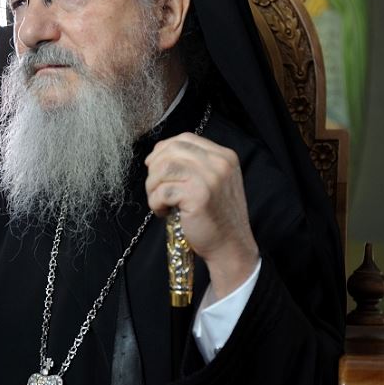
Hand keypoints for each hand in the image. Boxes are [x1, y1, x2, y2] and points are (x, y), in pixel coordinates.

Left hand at [145, 132, 258, 297]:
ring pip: (163, 169)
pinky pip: (162, 191)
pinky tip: (163, 212)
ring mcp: (210, 178)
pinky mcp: (198, 196)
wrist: (230, 246)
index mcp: (224, 156)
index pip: (185, 139)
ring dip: (153, 186)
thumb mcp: (213, 182)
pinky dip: (156, 203)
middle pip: (171, 151)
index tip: (154, 165)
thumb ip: (194, 164)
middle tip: (155, 188)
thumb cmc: (216, 216)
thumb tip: (158, 154)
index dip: (163, 149)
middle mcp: (219, 163)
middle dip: (154, 169)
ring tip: (159, 201)